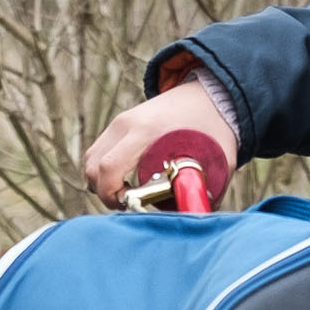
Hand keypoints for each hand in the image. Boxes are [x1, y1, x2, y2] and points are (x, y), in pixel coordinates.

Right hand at [82, 80, 241, 206]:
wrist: (210, 91)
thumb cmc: (214, 126)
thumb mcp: (217, 160)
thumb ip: (203, 189)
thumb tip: (192, 218)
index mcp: (147, 131)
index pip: (109, 166)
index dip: (111, 194)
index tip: (128, 205)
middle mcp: (127, 123)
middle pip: (93, 165)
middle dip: (104, 192)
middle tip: (128, 203)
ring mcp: (120, 121)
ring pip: (91, 158)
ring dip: (101, 181)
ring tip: (126, 193)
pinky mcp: (120, 122)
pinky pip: (98, 150)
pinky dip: (103, 169)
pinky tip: (123, 180)